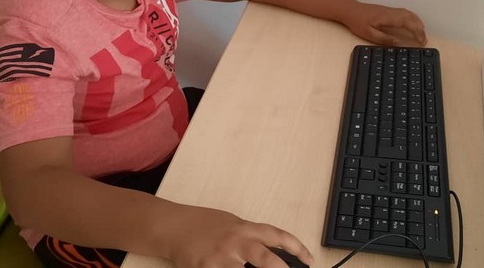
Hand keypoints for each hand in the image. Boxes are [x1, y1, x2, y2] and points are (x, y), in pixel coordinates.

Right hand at [166, 205, 312, 267]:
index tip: (310, 260)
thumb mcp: (231, 223)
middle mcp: (235, 242)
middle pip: (266, 260)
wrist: (173, 227)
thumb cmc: (203, 224)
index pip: (277, 236)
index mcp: (244, 228)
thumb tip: (272, 251)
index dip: (297, 248)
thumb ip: (250, 237)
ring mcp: (220, 259)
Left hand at [345, 2, 426, 46]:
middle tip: (424, 41)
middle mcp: (391, 12)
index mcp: (388, 17)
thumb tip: (399, 43)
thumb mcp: (369, 34)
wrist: (349, 10)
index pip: (408, 23)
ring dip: (418, 23)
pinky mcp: (388, 10)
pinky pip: (405, 13)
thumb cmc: (357, 21)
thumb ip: (384, 39)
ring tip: (421, 34)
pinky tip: (412, 25)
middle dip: (421, 29)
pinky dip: (412, 19)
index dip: (417, 32)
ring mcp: (390, 10)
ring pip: (410, 14)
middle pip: (412, 18)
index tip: (421, 42)